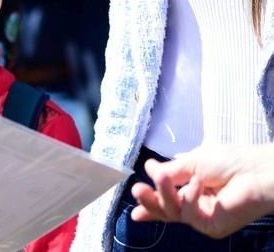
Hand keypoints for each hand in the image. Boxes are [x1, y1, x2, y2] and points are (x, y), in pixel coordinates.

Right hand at [130, 145, 273, 238]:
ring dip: (164, 195)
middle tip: (137, 190)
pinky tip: (196, 184)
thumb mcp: (191, 162)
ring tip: (160, 179)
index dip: (150, 202)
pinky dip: (189, 198)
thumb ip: (169, 171)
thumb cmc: (230, 161)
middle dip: (149, 201)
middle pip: (165, 210)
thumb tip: (148, 169)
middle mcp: (196, 206)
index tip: (134, 205)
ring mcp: (204, 217)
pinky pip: (189, 215)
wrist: (255, 170)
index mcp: (192, 189)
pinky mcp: (211, 226)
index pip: (167, 198)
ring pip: (173, 213)